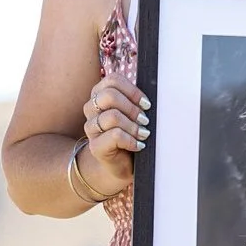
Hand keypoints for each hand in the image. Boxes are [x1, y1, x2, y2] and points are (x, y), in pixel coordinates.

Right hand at [78, 78, 150, 196]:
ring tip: (143, 134)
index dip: (132, 90)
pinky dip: (131, 140)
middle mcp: (91, 109)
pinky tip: (139, 145)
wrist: (122, 165)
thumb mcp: (134, 114)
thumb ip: (136, 101)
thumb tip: (154, 89)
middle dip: (132, 108)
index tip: (146, 104)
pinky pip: (114, 135)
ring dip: (133, 126)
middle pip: (109, 96)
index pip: (112, 80)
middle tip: (145, 120)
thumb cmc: (131, 135)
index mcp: (100, 95)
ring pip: (112, 116)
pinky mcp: (95, 146)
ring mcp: (91, 128)